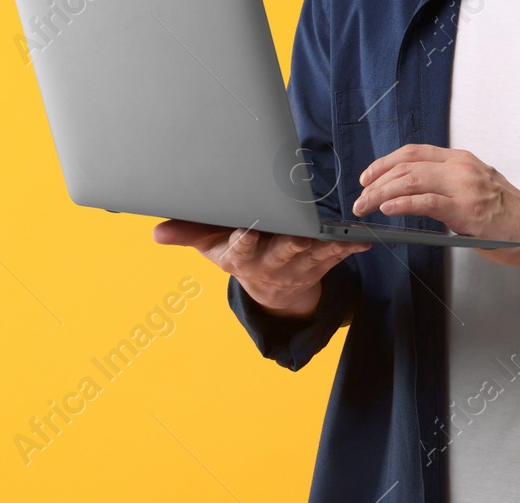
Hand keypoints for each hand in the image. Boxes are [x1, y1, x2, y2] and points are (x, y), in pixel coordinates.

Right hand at [153, 220, 368, 319]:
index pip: (241, 250)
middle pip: (282, 253)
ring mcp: (297, 266)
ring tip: (339, 235)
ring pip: (313, 255)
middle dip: (292, 244)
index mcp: (242, 257)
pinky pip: (337, 256)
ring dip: (327, 246)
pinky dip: (350, 247)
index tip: (247, 231)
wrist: (269, 288)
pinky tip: (363, 239)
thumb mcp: (209, 244)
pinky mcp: (320, 263)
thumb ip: (187, 233)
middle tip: (300, 236)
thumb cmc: (237, 253)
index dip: (244, 242)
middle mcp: (270, 264)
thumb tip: (156, 232)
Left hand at [352, 144, 519, 288]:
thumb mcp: (475, 188)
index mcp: (461, 160)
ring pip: (410, 180)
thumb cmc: (509, 215)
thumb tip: (414, 194)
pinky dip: (401, 204)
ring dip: (381, 193)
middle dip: (375, 180)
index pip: (413, 152)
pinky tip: (387, 208)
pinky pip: (425, 201)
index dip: (384, 162)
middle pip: (406, 164)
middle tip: (360, 198)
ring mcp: (464, 186)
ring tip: (365, 206)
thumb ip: (448, 186)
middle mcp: (461, 167)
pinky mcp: (466, 209)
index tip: (367, 177)